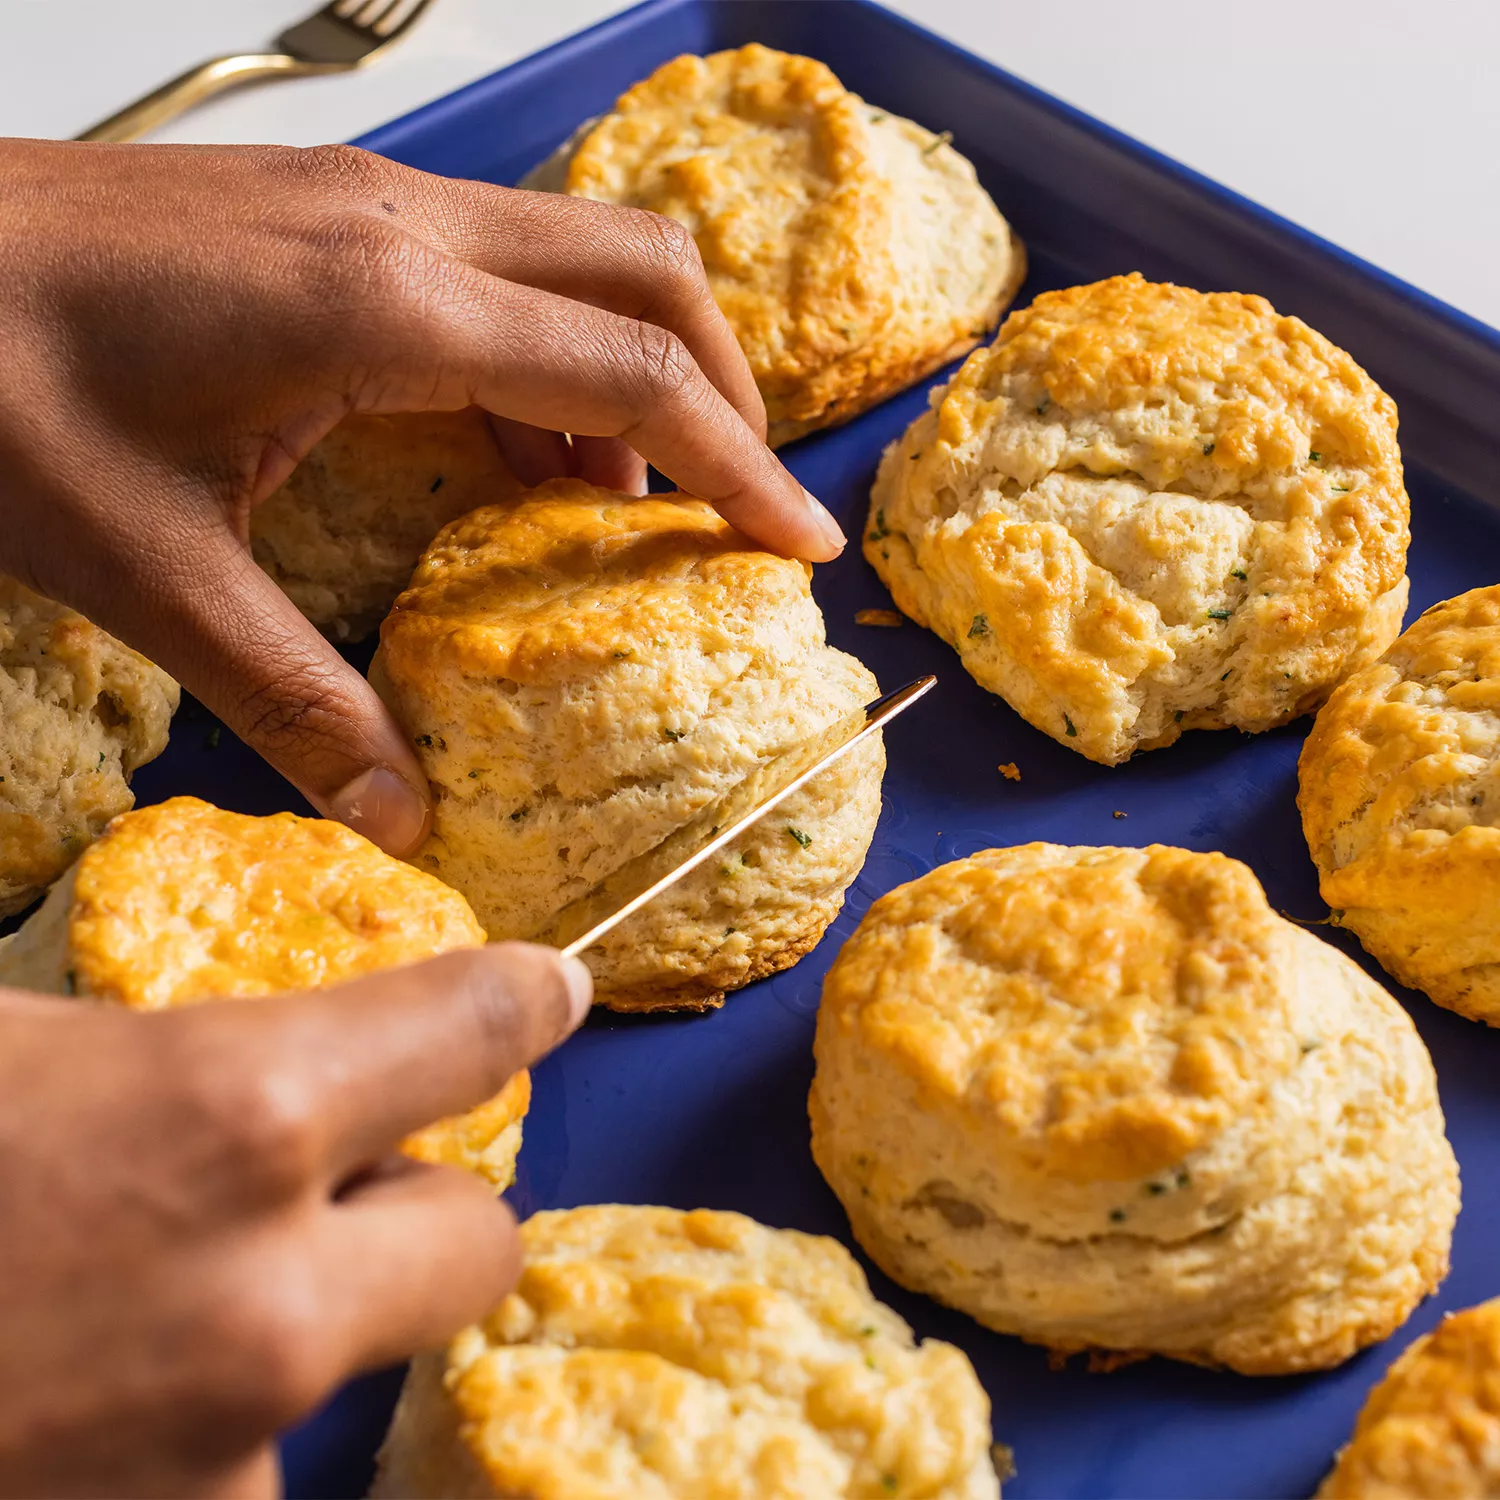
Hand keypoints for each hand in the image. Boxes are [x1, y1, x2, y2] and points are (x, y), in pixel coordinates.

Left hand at [0, 139, 845, 853]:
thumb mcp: (147, 567)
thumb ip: (293, 695)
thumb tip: (397, 809)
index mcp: (385, 306)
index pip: (632, 377)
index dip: (740, 467)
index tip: (800, 545)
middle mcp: (404, 226)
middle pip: (648, 274)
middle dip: (723, 391)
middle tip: (736, 513)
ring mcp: (370, 202)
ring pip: (584, 259)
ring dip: (636, 375)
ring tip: (626, 511)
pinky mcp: (335, 211)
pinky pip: (502, 273)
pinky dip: (551, 362)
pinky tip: (515, 457)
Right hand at [0, 944, 589, 1498]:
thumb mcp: (17, 1049)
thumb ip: (183, 1054)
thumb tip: (271, 1050)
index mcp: (240, 1118)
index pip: (468, 1031)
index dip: (518, 1002)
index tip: (551, 993)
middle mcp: (274, 1307)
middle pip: (479, 1238)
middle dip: (417, 1206)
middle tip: (314, 1191)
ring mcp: (233, 1460)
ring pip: (353, 1362)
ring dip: (294, 1326)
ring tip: (139, 1308)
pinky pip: (250, 1461)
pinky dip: (202, 1423)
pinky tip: (92, 1393)